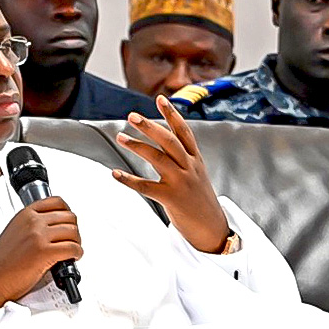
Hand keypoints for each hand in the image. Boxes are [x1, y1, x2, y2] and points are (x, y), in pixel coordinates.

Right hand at [0, 195, 81, 308]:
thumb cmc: (2, 261)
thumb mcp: (15, 231)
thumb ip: (33, 225)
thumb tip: (54, 227)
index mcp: (25, 214)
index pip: (57, 202)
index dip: (68, 213)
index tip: (69, 223)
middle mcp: (32, 222)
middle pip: (69, 217)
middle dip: (74, 230)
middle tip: (71, 241)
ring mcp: (39, 236)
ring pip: (73, 232)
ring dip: (77, 243)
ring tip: (72, 251)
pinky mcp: (45, 252)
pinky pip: (73, 248)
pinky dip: (77, 254)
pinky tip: (72, 258)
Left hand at [113, 95, 229, 252]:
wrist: (213, 229)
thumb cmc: (201, 202)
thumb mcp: (198, 176)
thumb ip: (185, 159)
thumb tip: (168, 143)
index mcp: (196, 161)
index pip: (184, 132)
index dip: (172, 114)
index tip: (161, 99)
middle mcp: (190, 168)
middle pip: (169, 141)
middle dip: (150, 126)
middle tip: (132, 116)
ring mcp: (181, 183)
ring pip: (157, 158)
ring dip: (137, 146)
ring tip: (120, 137)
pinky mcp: (171, 198)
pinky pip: (146, 186)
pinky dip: (129, 179)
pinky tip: (115, 173)